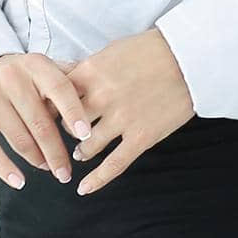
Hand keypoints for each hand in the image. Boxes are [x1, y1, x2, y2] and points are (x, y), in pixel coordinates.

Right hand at [0, 51, 90, 188]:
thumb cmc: (21, 73)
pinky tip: (20, 182)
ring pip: (18, 137)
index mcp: (36, 64)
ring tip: (50, 169)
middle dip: (56, 151)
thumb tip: (100, 90)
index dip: (74, 112)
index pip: (60, 88)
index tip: (86, 135)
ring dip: (36, 159)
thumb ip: (68, 77)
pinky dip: (5, 168)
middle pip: (40, 121)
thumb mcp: (42, 67)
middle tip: (67, 172)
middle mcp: (11, 76)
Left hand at [66, 27, 195, 196]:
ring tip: (80, 153)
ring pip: (87, 147)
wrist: (191, 57)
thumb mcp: (113, 50)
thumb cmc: (153, 49)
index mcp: (92, 73)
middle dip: (64, 134)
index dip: (49, 111)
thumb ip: (87, 69)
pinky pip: (113, 165)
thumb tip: (64, 80)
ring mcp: (121, 119)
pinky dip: (96, 180)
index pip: (55, 99)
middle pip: (68, 126)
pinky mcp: (141, 137)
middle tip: (63, 138)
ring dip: (81, 152)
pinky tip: (84, 189)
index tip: (47, 118)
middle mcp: (102, 98)